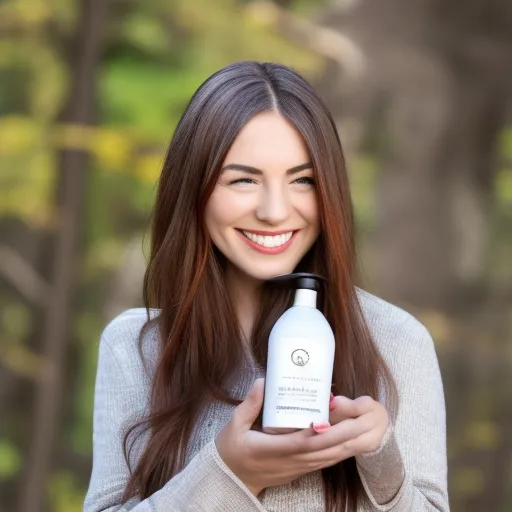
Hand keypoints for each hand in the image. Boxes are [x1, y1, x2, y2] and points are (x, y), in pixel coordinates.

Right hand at [215, 380, 388, 496]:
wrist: (233, 480)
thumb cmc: (232, 451)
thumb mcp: (234, 425)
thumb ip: (249, 404)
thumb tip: (262, 381)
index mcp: (271, 450)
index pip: (298, 442)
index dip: (315, 433)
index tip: (329, 420)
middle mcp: (290, 461)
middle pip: (322, 450)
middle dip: (346, 434)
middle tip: (364, 416)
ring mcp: (298, 467)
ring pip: (329, 457)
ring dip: (350, 443)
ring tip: (368, 426)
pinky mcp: (302, 469)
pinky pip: (327, 460)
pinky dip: (343, 450)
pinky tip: (356, 440)